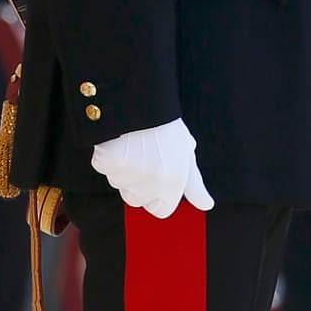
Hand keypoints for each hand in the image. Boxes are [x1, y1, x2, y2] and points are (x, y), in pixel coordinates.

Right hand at [90, 118, 213, 218]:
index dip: (158, 197)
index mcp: (173, 182)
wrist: (141, 100)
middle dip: (137, 185)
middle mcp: (151, 183)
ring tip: (133, 146)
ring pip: (119, 184)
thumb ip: (195, 184)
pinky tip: (119, 141)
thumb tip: (206, 205)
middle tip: (144, 158)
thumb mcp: (186, 154)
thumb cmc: (166, 128)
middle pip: (137, 200)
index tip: (156, 178)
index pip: (161, 211)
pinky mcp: (107, 162)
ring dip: (122, 171)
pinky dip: (108, 157)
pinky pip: (104, 168)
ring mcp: (127, 174)